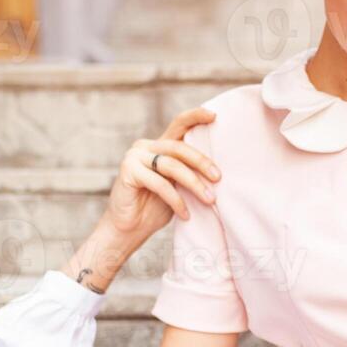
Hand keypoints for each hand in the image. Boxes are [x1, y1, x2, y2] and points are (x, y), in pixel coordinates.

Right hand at [64, 107, 222, 290]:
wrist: (128, 230)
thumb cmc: (155, 210)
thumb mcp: (178, 188)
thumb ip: (189, 173)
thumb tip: (218, 171)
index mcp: (159, 146)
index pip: (178, 124)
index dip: (196, 117)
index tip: (215, 116)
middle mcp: (145, 146)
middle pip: (179, 147)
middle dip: (202, 162)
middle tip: (218, 178)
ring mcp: (134, 157)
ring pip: (171, 165)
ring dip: (194, 183)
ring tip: (209, 200)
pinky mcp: (127, 171)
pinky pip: (159, 183)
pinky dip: (176, 200)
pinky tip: (186, 214)